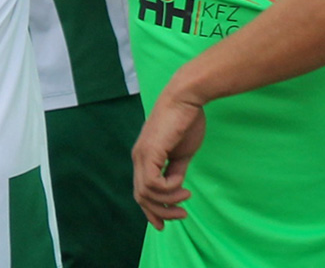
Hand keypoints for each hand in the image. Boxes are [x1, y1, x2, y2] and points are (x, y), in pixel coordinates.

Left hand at [132, 89, 205, 228]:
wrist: (185, 99)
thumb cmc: (185, 122)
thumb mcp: (181, 154)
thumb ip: (175, 171)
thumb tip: (175, 189)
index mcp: (144, 157)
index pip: (140, 191)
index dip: (151, 211)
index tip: (166, 224)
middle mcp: (138, 157)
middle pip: (141, 197)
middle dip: (161, 212)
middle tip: (183, 213)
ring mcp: (141, 154)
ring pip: (147, 193)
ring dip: (169, 201)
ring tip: (186, 194)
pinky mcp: (149, 151)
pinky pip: (154, 183)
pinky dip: (169, 189)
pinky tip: (182, 184)